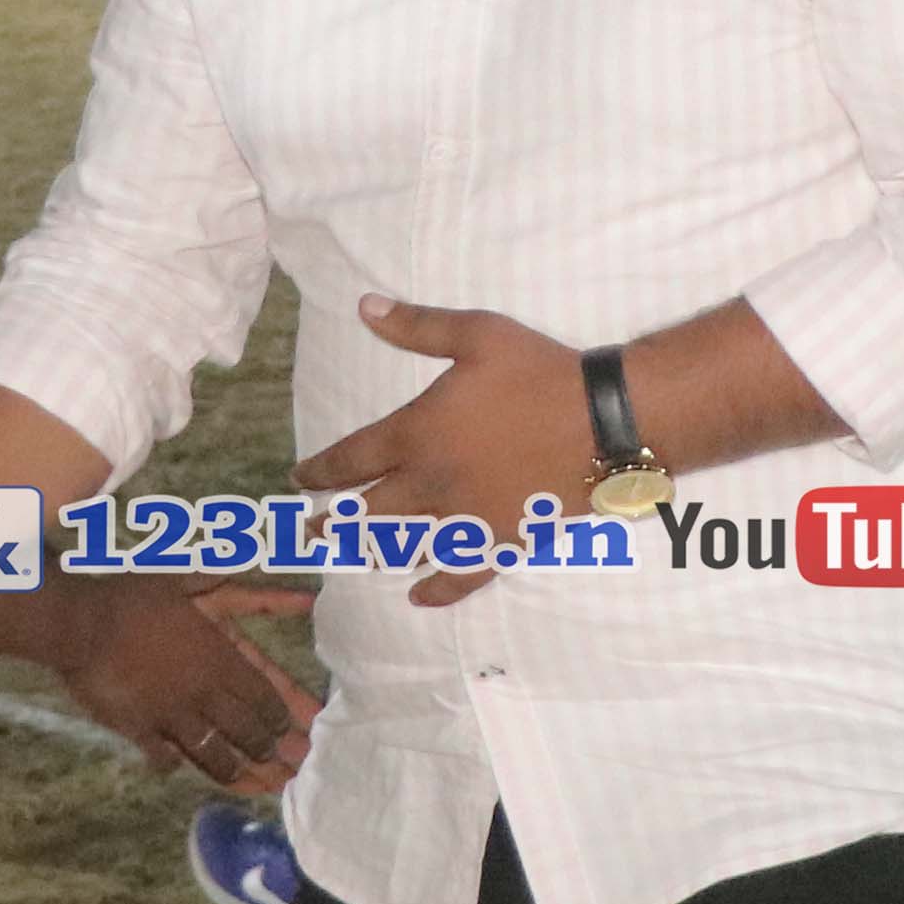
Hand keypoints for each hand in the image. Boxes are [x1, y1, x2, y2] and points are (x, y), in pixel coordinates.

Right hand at [57, 576, 318, 788]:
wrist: (78, 622)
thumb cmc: (136, 596)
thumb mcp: (197, 583)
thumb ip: (252, 595)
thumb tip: (305, 598)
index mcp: (220, 659)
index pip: (264, 697)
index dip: (282, 716)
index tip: (292, 729)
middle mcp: (202, 695)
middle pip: (246, 732)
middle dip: (268, 750)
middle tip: (284, 765)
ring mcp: (170, 717)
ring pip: (212, 755)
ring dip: (234, 770)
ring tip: (251, 782)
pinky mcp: (138, 731)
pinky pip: (163, 758)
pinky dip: (174, 764)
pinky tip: (179, 766)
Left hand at [295, 298, 597, 603]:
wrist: (602, 419)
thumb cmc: (538, 372)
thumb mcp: (476, 335)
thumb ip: (417, 326)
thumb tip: (365, 307)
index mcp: (416, 433)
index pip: (351, 459)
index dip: (321, 471)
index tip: (301, 479)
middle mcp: (430, 484)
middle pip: (366, 512)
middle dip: (333, 522)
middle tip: (310, 531)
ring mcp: (464, 518)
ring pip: (403, 546)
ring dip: (371, 553)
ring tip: (350, 558)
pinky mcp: (499, 541)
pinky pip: (460, 575)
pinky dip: (436, 588)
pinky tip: (418, 596)